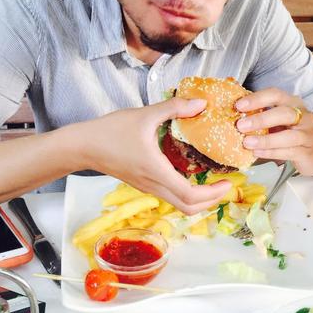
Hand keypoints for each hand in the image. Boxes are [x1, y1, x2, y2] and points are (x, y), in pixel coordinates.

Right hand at [82, 98, 230, 213]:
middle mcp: (153, 185)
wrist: (84, 146)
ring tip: (212, 181)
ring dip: (199, 198)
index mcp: (157, 171)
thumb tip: (201, 103)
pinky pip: (169, 195)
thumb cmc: (111, 131)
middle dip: (211, 201)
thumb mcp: (145, 115)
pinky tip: (190, 174)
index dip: (213, 193)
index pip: (190, 195)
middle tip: (225, 185)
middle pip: (188, 208)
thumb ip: (174, 108)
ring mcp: (147, 187)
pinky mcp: (142, 184)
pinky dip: (186, 192)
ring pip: (178, 204)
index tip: (228, 182)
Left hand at [235, 88, 312, 176]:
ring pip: (288, 136)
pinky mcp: (307, 152)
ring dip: (265, 140)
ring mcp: (308, 134)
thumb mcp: (278, 120)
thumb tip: (233, 113)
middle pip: (284, 113)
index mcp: (292, 103)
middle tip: (241, 126)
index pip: (276, 95)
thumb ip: (261, 115)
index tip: (239, 106)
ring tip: (247, 143)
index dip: (257, 99)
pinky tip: (257, 152)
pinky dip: (271, 152)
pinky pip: (289, 152)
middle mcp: (303, 116)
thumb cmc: (291, 132)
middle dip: (261, 119)